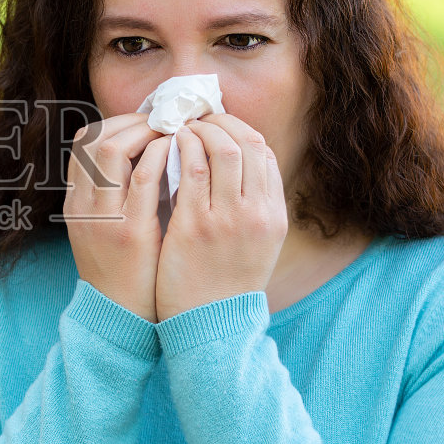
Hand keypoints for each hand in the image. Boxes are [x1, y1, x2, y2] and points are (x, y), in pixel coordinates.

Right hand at [64, 113, 171, 322]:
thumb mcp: (105, 229)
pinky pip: (141, 178)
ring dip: (145, 132)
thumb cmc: (123, 271)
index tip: (145, 123)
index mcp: (75, 202)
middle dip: (131, 121)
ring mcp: (102, 217)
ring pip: (111, 149)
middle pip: (94, 138)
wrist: (119, 319)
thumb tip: (148, 154)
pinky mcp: (128, 231)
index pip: (82, 142)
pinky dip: (158, 156)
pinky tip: (178, 153)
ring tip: (171, 134)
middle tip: (163, 122)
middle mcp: (82, 204)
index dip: (115, 123)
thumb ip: (116, 195)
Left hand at [154, 112, 288, 321]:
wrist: (211, 324)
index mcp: (274, 215)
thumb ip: (253, 205)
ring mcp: (227, 219)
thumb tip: (238, 163)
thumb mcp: (256, 243)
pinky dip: (180, 149)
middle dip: (220, 123)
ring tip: (182, 128)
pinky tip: (168, 145)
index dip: (240, 130)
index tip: (219, 124)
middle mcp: (257, 213)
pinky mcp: (194, 226)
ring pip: (220, 150)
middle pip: (246, 144)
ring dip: (198, 131)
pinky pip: (189, 171)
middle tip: (197, 118)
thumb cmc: (227, 282)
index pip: (265, 153)